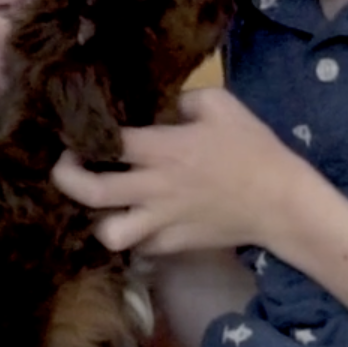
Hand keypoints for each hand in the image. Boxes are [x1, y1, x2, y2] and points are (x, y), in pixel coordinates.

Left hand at [51, 87, 308, 254]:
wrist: (282, 203)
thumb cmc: (253, 150)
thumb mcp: (221, 106)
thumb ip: (182, 99)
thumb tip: (159, 103)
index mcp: (164, 150)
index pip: (108, 142)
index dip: (83, 135)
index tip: (78, 131)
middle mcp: (155, 187)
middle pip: (91, 191)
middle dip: (66, 178)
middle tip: (66, 166)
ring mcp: (162, 221)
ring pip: (109, 233)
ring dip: (97, 218)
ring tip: (102, 204)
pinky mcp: (173, 245)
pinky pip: (138, 246)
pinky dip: (132, 236)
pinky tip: (135, 220)